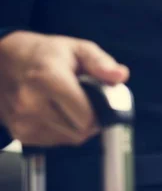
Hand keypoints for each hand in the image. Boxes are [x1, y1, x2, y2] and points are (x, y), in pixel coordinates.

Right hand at [0, 31, 128, 145]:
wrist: (2, 62)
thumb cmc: (44, 54)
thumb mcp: (77, 49)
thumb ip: (101, 63)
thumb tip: (121, 76)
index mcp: (47, 79)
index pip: (87, 117)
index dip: (101, 111)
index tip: (101, 100)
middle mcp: (31, 103)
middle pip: (81, 131)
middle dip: (91, 118)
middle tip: (86, 100)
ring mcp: (23, 122)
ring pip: (71, 139)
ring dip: (78, 125)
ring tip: (69, 103)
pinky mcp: (20, 134)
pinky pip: (57, 141)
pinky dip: (63, 130)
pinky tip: (56, 111)